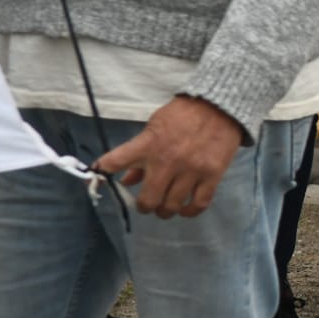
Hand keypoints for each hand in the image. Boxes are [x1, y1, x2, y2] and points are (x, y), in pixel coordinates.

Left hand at [92, 96, 243, 218]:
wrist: (221, 106)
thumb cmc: (184, 115)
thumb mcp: (155, 127)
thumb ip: (139, 153)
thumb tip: (127, 180)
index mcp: (148, 144)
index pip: (114, 162)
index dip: (100, 174)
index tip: (97, 180)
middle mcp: (167, 161)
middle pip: (147, 200)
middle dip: (143, 206)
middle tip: (146, 203)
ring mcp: (191, 170)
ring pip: (171, 206)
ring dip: (165, 210)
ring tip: (166, 207)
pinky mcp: (212, 176)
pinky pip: (198, 204)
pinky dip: (189, 212)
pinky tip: (185, 209)